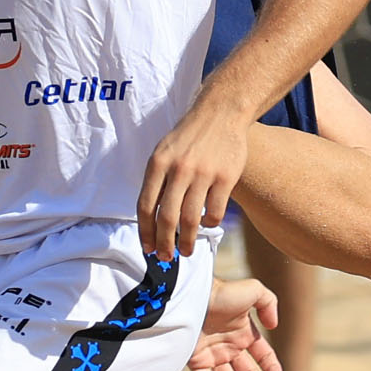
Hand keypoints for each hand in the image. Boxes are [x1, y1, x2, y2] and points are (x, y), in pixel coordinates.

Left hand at [139, 97, 248, 258]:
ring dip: (187, 241)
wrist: (220, 113)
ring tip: (186, 251)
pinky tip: (206, 224)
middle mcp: (179, 169)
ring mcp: (203, 173)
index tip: (147, 248)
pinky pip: (214, 212)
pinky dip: (209, 224)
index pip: (145, 206)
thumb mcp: (164, 151)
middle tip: (166, 258)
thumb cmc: (188, 136)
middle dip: (164, 244)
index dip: (145, 232)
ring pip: (191, 219)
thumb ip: (157, 181)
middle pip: (167, 218)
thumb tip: (150, 219)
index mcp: (158, 163)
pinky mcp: (225, 177)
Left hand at [187, 277, 281, 370]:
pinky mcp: (195, 360)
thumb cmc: (221, 292)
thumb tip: (274, 326)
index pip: (262, 354)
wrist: (191, 295)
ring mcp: (212, 354)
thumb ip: (269, 303)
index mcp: (244, 332)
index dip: (270, 365)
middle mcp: (229, 346)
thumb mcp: (253, 290)